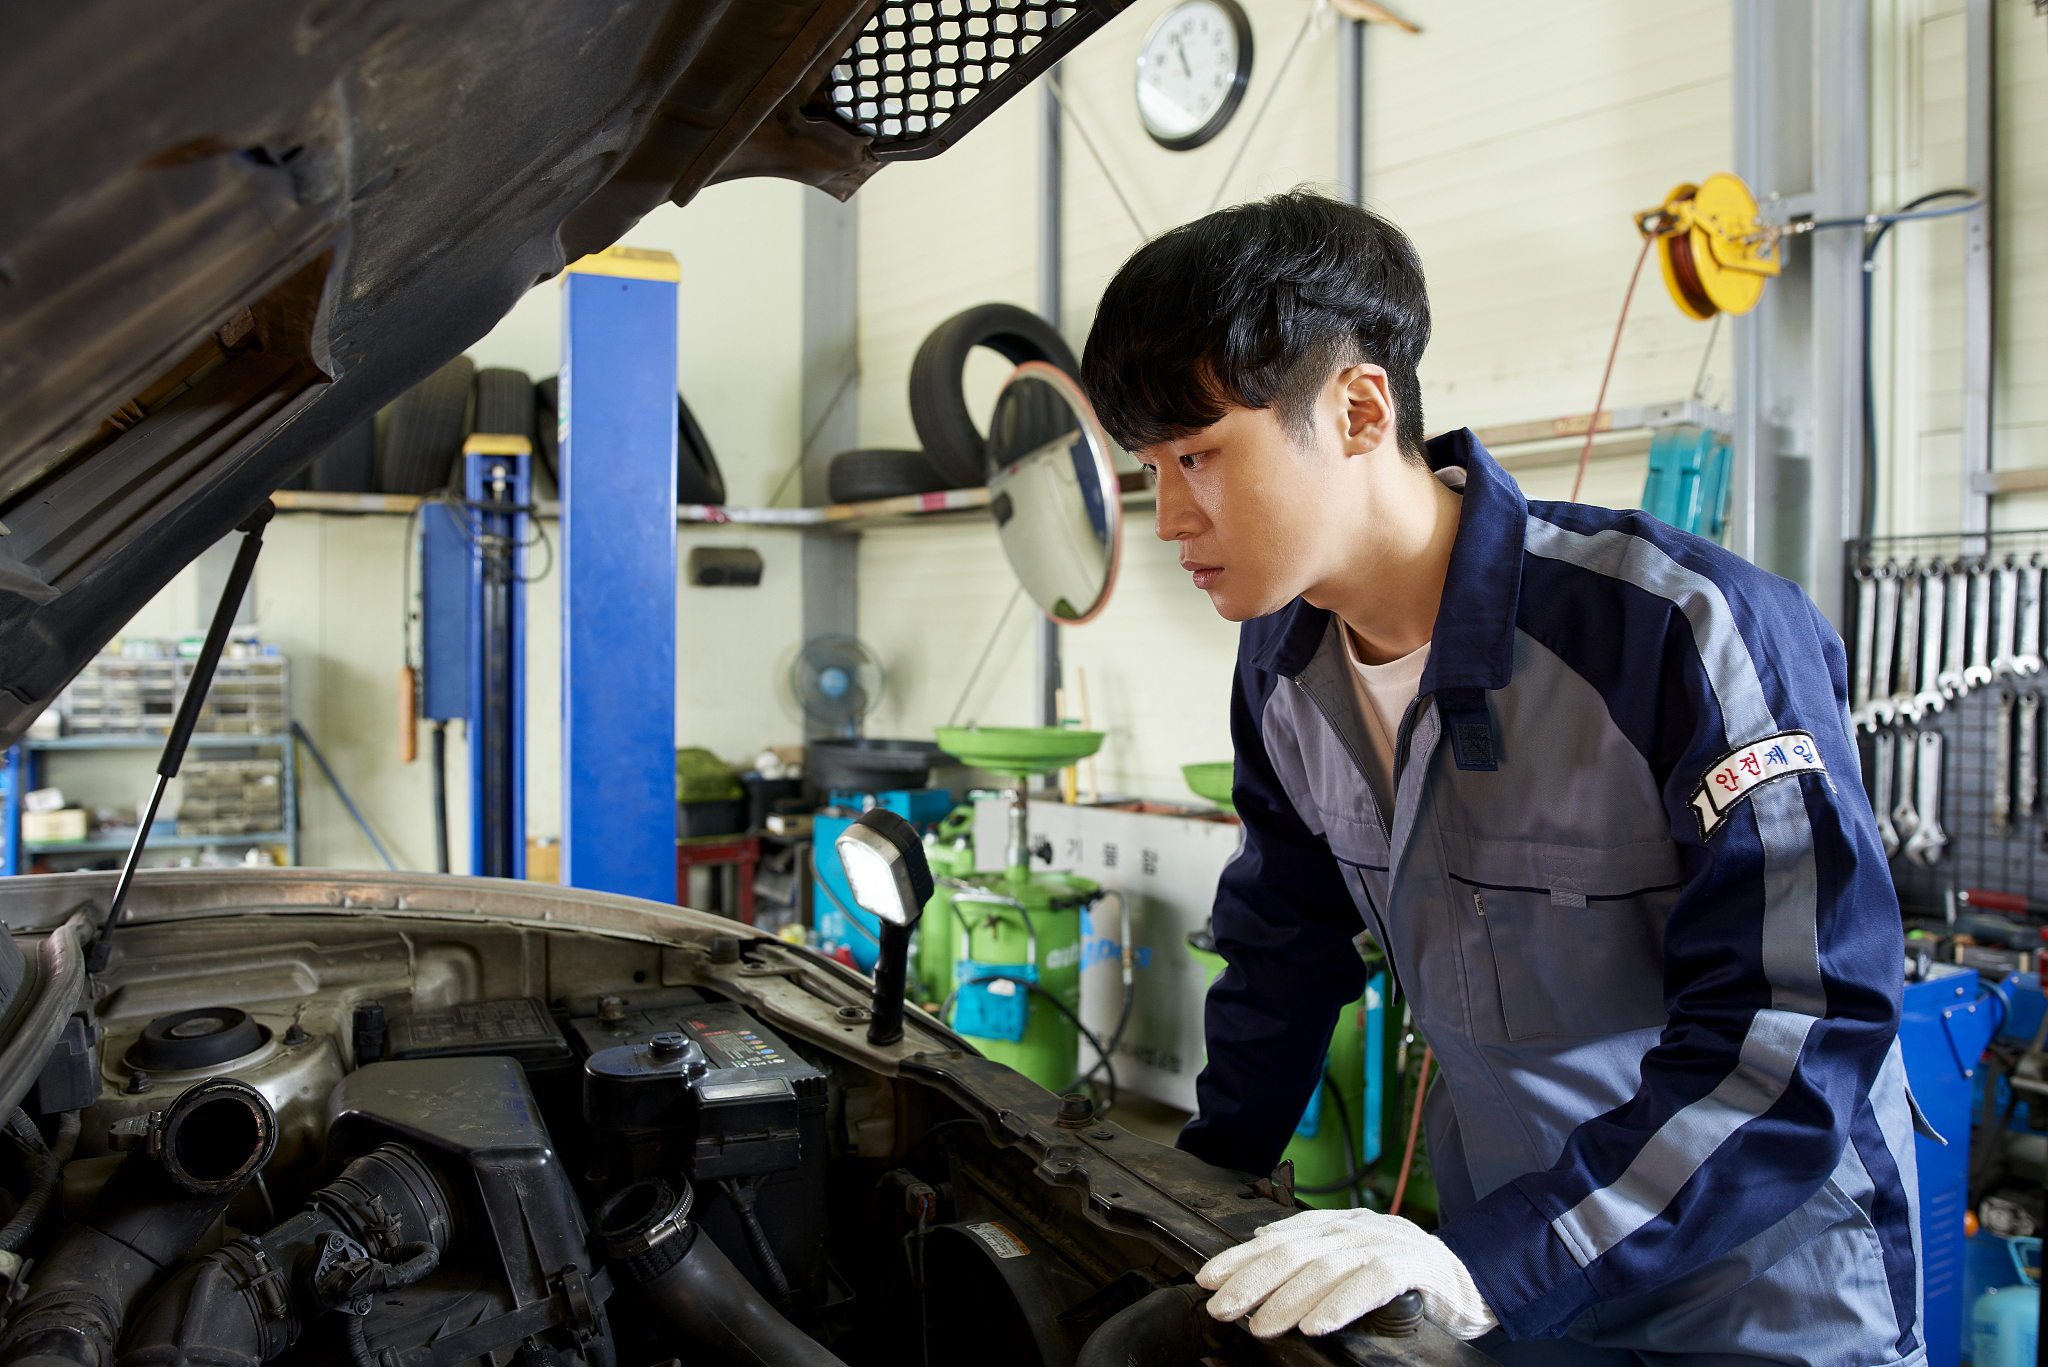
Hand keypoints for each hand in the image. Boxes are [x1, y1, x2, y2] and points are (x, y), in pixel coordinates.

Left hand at [1195, 1207, 1496, 1339]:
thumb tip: (1263, 1242)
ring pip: (1326, 1265)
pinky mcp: (1415, 1266)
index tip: (1207, 1278)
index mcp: (1340, 1223)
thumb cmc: (1410, 1277)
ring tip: (1261, 1325)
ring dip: (1287, 1298)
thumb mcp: (1355, 1258)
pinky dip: (1339, 1304)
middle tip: (1221, 1305)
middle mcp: (1358, 1226)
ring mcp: (1386, 1242)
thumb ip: (1315, 1249)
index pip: (1279, 1237)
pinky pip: (1371, 1281)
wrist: (1476, 1280)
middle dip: (1251, 1278)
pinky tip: (1315, 1324)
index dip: (1241, 1258)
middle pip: (1293, 1249)